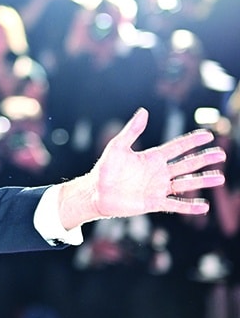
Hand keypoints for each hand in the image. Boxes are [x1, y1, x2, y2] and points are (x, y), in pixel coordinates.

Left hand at [90, 108, 224, 218]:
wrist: (95, 192)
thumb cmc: (105, 169)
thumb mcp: (118, 146)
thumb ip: (132, 130)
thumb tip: (144, 111)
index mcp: (152, 158)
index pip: (177, 147)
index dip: (192, 141)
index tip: (208, 135)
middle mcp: (158, 172)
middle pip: (186, 164)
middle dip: (204, 159)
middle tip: (221, 154)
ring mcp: (157, 188)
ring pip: (185, 184)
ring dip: (202, 181)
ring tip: (220, 177)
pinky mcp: (153, 203)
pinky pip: (175, 204)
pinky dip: (189, 206)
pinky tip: (204, 206)